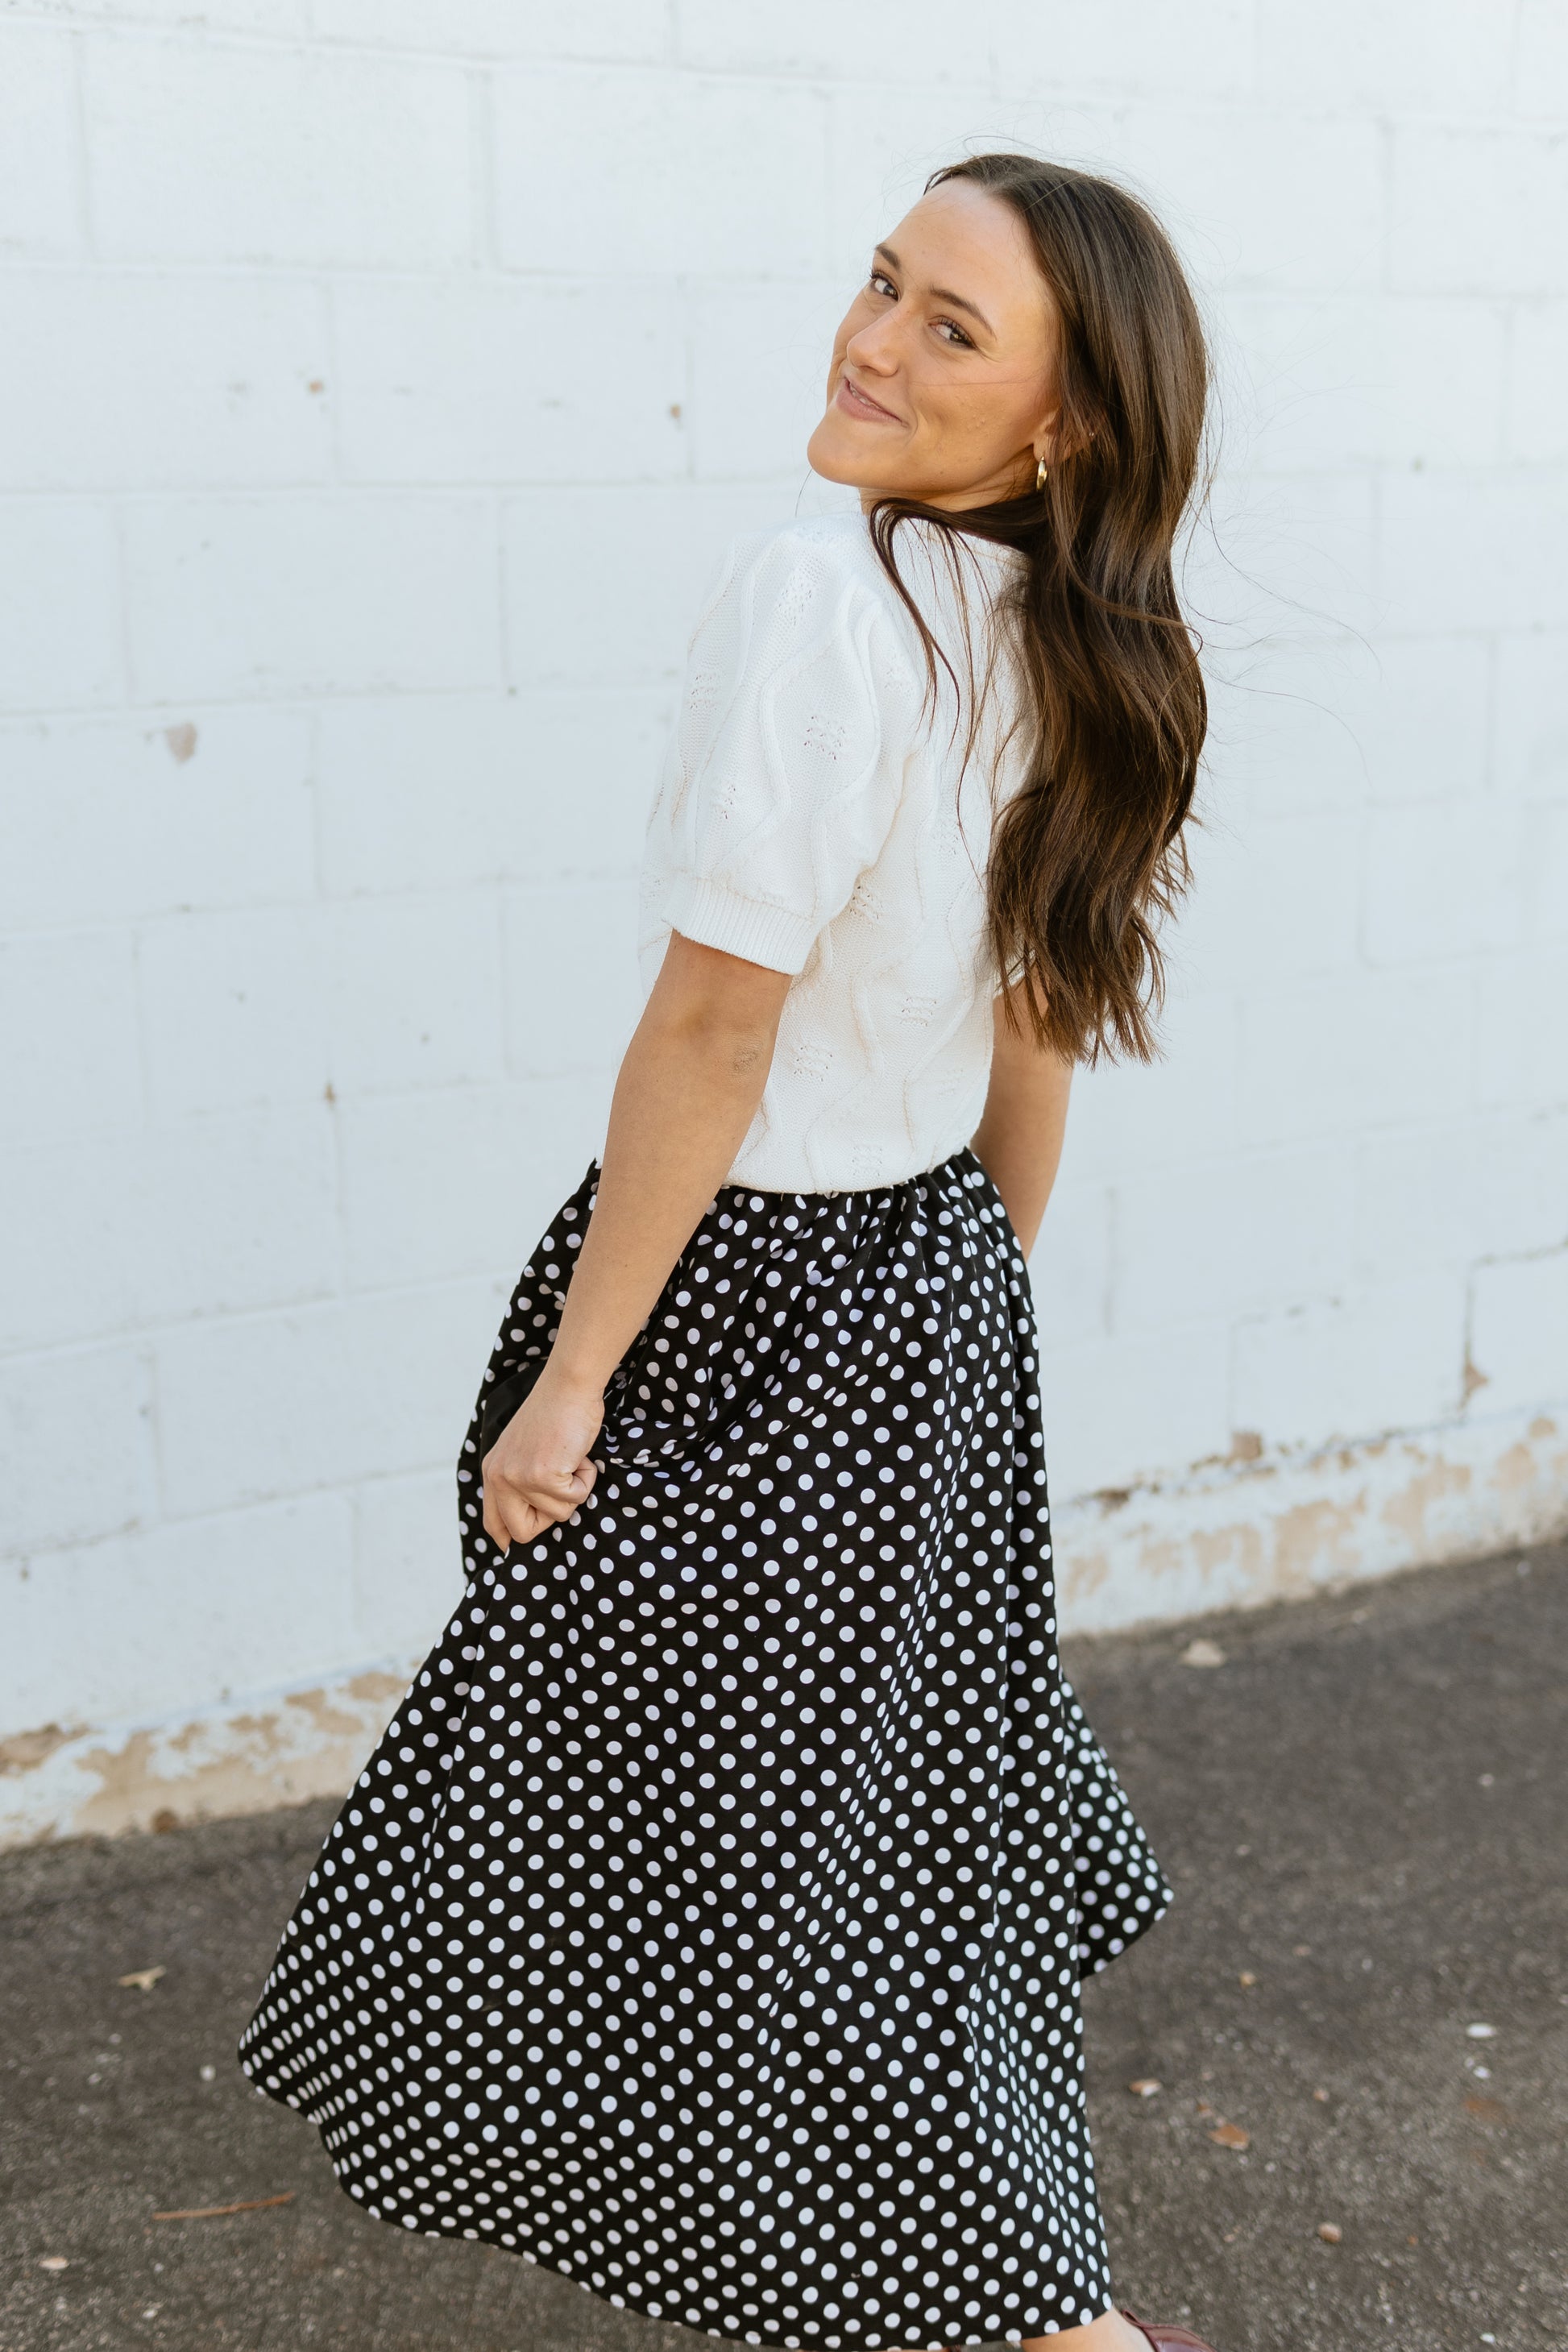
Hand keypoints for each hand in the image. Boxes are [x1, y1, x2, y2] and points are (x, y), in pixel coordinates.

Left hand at [480, 1366, 603, 1551]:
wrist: (568, 1386)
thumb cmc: (556, 1414)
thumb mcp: (524, 1451)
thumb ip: (521, 1482)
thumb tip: (535, 1518)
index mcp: (493, 1472)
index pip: (493, 1523)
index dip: (510, 1540)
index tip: (521, 1547)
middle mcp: (500, 1478)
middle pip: (522, 1533)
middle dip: (549, 1520)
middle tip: (562, 1489)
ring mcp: (520, 1478)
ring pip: (558, 1515)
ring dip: (574, 1490)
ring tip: (572, 1460)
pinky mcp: (543, 1476)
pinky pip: (575, 1498)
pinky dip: (586, 1479)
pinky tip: (580, 1455)